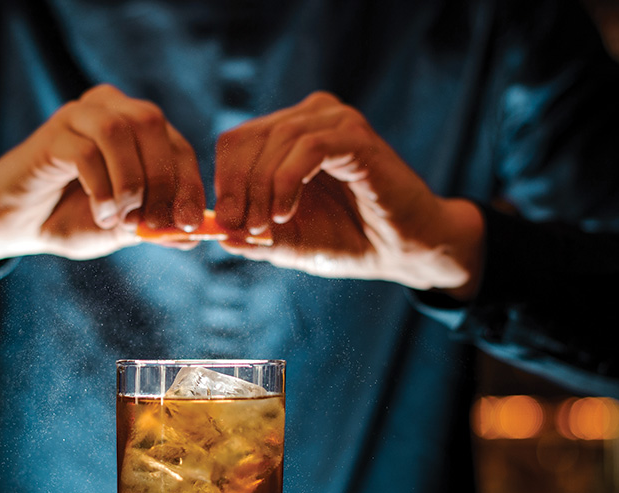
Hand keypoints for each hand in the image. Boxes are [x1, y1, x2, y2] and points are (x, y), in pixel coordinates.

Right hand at [0, 84, 204, 259]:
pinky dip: (101, 188)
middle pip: (152, 124)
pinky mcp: (51, 133)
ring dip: (129, 182)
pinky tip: (100, 213)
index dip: (188, 184)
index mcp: (136, 128)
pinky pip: (86, 151)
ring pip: (119, 130)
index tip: (188, 223)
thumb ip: (157, 228)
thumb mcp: (124, 229)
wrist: (18, 224)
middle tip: (153, 224)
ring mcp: (78, 116)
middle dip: (161, 180)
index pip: (178, 145)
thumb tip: (195, 235)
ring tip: (120, 218)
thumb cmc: (73, 219)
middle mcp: (110, 110)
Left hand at [213, 92, 484, 298]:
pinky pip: (308, 146)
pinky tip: (285, 213)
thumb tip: (216, 234)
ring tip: (265, 227)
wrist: (402, 249)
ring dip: (261, 189)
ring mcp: (334, 121)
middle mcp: (309, 117)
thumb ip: (252, 236)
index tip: (225, 224)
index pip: (236, 142)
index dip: (223, 182)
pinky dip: (287, 181)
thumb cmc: (347, 240)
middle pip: (247, 138)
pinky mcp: (356, 136)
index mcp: (288, 135)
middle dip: (237, 189)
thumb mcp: (288, 242)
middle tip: (242, 229)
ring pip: (275, 140)